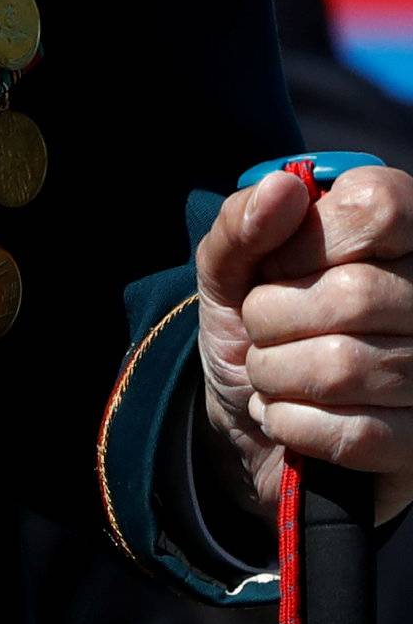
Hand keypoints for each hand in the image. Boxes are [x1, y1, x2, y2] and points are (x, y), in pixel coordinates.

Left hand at [196, 163, 412, 526]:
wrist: (249, 425)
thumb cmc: (252, 326)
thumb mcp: (229, 265)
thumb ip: (243, 221)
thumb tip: (285, 189)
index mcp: (401, 233)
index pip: (379, 209)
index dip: (305, 241)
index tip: (274, 267)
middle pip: (357, 293)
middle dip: (272, 316)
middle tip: (259, 328)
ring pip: (347, 367)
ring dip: (274, 373)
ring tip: (267, 372)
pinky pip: (356, 434)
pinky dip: (291, 423)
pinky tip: (283, 414)